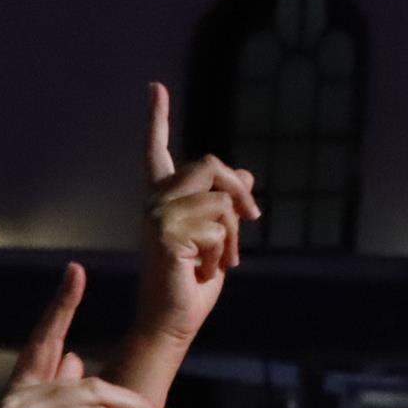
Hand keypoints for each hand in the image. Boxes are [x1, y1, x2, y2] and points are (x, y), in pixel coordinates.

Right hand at [139, 82, 254, 340]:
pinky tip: (203, 269)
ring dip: (234, 233)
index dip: (157, 118)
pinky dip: (224, 249)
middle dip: (241, 193)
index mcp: (163, 198)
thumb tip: (244, 173)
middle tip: (254, 221)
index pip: (157, 151)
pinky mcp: (165, 235)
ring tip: (220, 260)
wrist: (175, 320)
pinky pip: (218, 223)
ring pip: (221, 198)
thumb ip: (227, 203)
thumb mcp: (220, 236)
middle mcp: (154, 201)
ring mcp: (155, 216)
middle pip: (211, 165)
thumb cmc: (194, 282)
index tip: (155, 88)